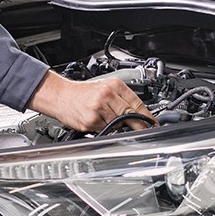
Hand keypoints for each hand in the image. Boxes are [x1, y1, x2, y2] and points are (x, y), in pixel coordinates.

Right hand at [28, 71, 156, 132]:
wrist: (61, 96)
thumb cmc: (82, 93)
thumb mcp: (104, 87)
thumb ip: (121, 98)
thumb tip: (139, 112)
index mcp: (114, 85)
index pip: (137, 102)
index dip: (148, 115)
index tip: (153, 122)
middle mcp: (107, 96)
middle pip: (131, 115)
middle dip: (140, 125)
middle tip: (144, 130)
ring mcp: (99, 109)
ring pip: (119, 124)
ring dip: (119, 127)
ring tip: (109, 120)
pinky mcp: (91, 121)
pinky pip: (105, 130)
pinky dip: (105, 129)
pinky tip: (99, 122)